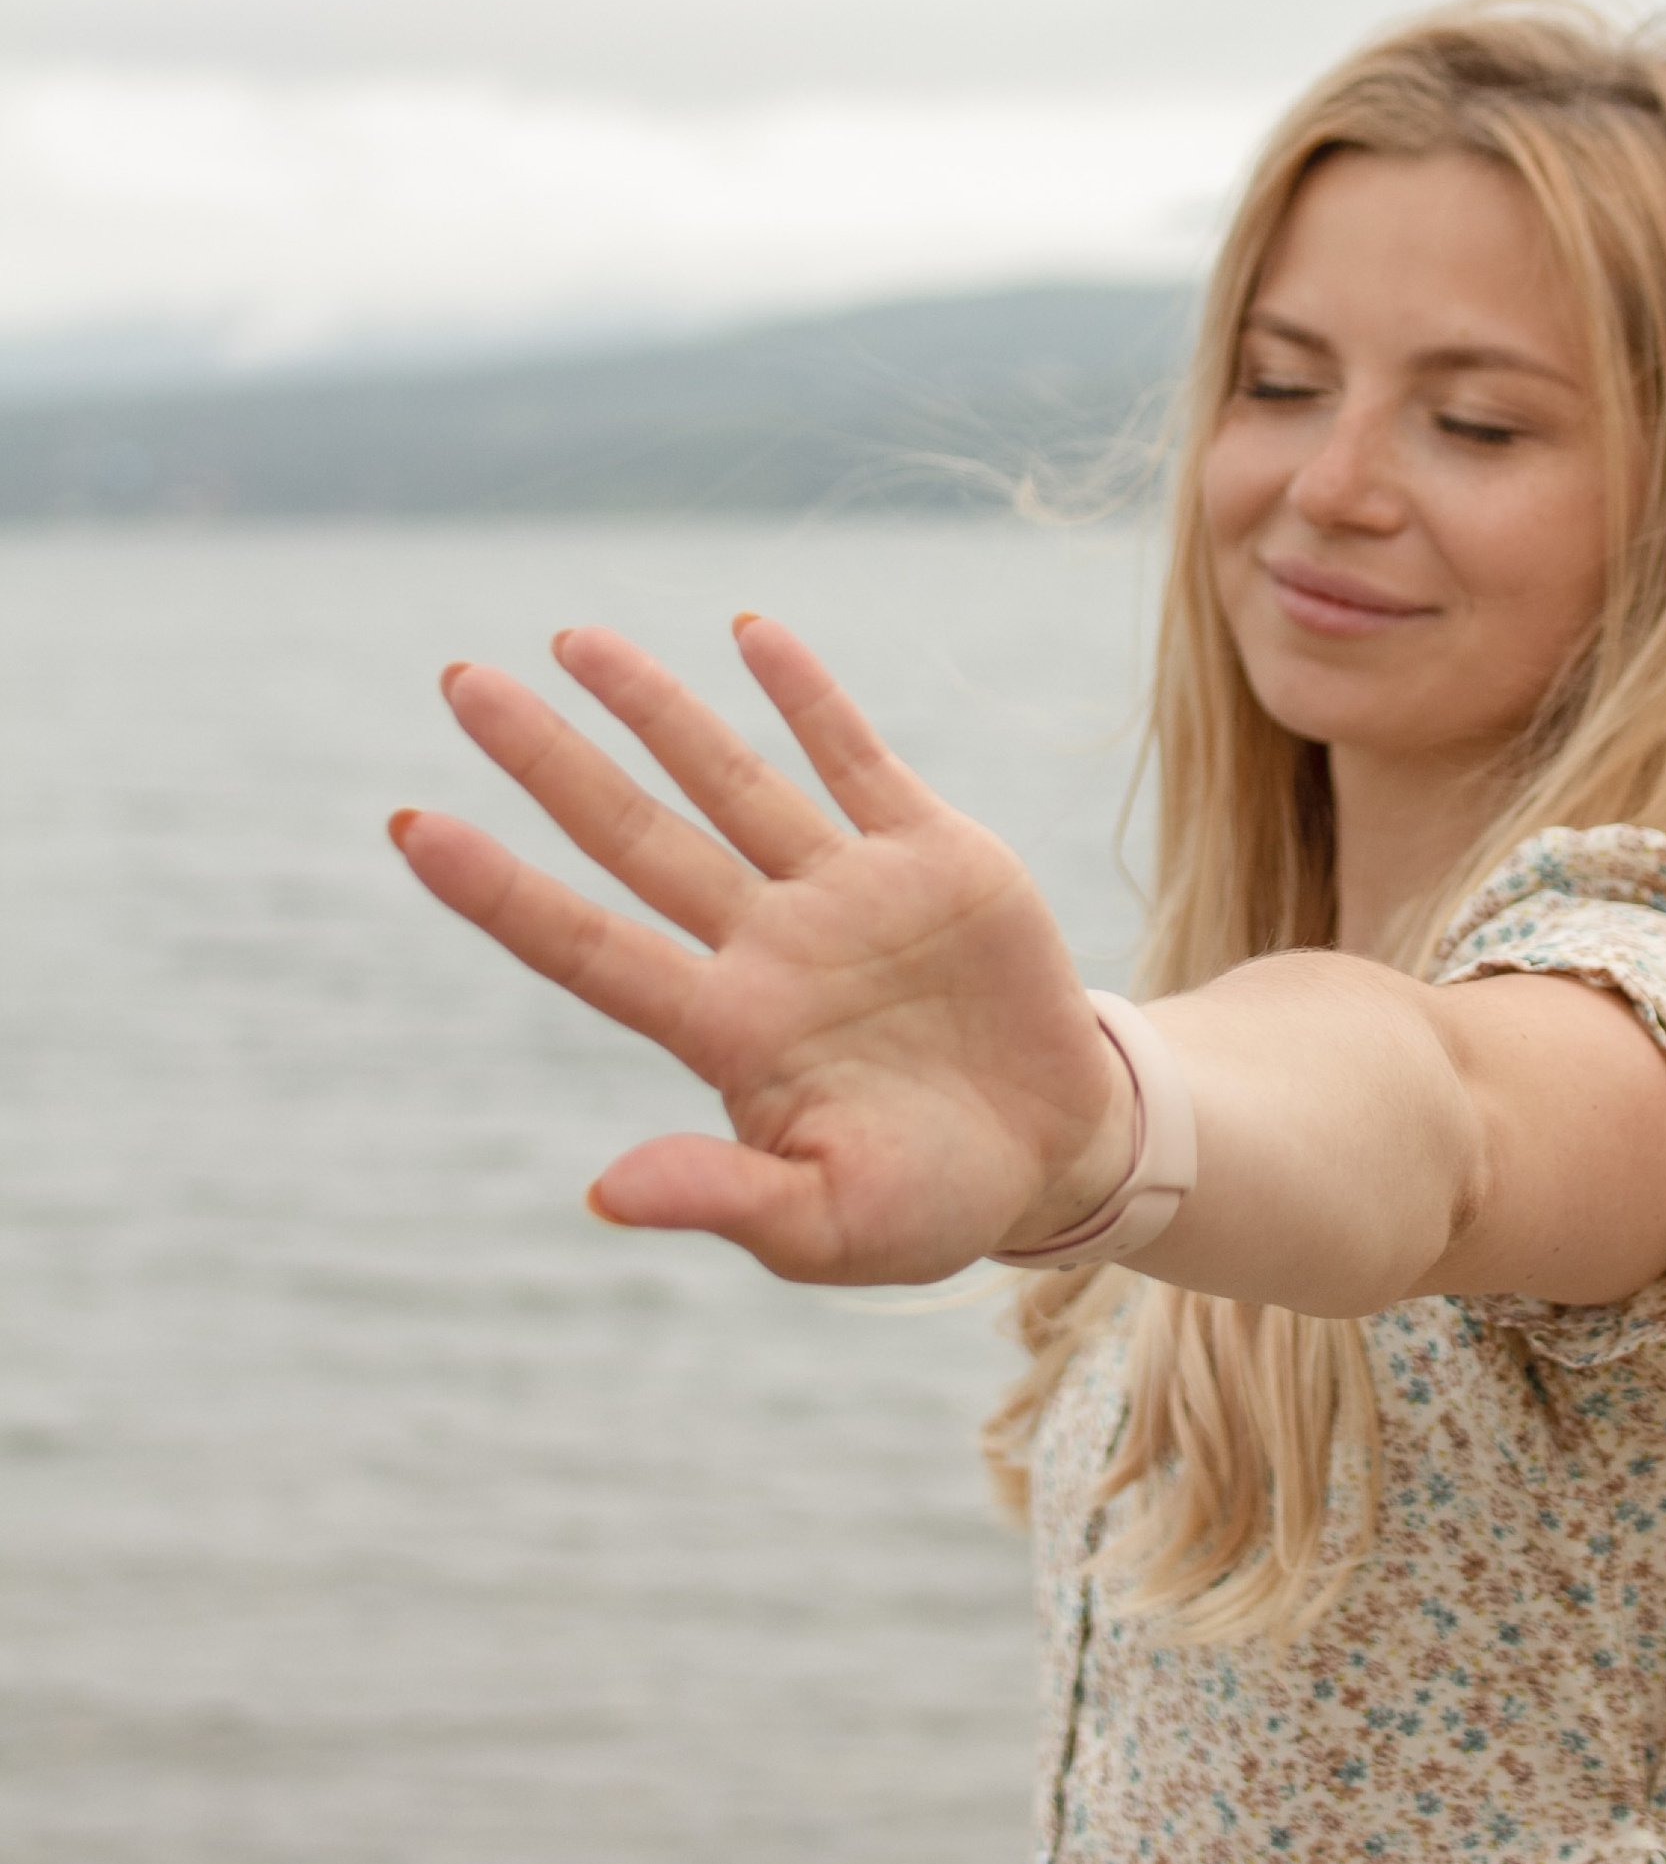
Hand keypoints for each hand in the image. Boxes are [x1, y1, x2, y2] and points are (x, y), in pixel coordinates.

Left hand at [388, 616, 1132, 1283]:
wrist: (1056, 1152)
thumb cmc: (927, 1203)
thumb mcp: (831, 1228)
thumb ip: (722, 1197)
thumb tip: (601, 1191)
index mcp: (729, 1033)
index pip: (588, 948)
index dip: (500, 892)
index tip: (411, 827)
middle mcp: (767, 945)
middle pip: (635, 837)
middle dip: (550, 760)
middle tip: (461, 683)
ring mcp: (844, 891)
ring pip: (728, 779)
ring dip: (654, 706)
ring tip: (572, 637)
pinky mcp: (931, 855)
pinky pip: (854, 757)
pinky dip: (805, 695)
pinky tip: (746, 634)